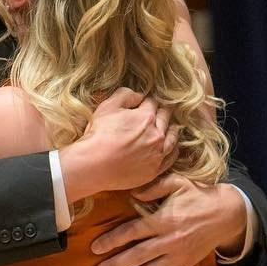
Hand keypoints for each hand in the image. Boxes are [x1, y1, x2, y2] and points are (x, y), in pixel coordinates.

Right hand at [58, 88, 178, 202]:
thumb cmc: (98, 135)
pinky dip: (172, 150)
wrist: (93, 165)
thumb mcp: (108, 106)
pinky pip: (171, 158)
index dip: (148, 101)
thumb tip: (138, 96)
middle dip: (162, 113)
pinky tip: (170, 148)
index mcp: (147, 117)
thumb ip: (125, 95)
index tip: (145, 103)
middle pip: (166, 118)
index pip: (153, 102)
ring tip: (169, 128)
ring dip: (171, 130)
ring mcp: (157, 154)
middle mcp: (157, 135)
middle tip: (159, 112)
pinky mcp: (154, 170)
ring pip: (173, 138)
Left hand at [90, 174, 246, 265]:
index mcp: (163, 220)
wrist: (227, 214)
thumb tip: (132, 193)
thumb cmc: (198, 195)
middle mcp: (168, 241)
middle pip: (137, 256)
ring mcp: (176, 256)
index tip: (95, 248)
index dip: (112, 240)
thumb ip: (154, 187)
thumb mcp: (178, 182)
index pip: (133, 232)